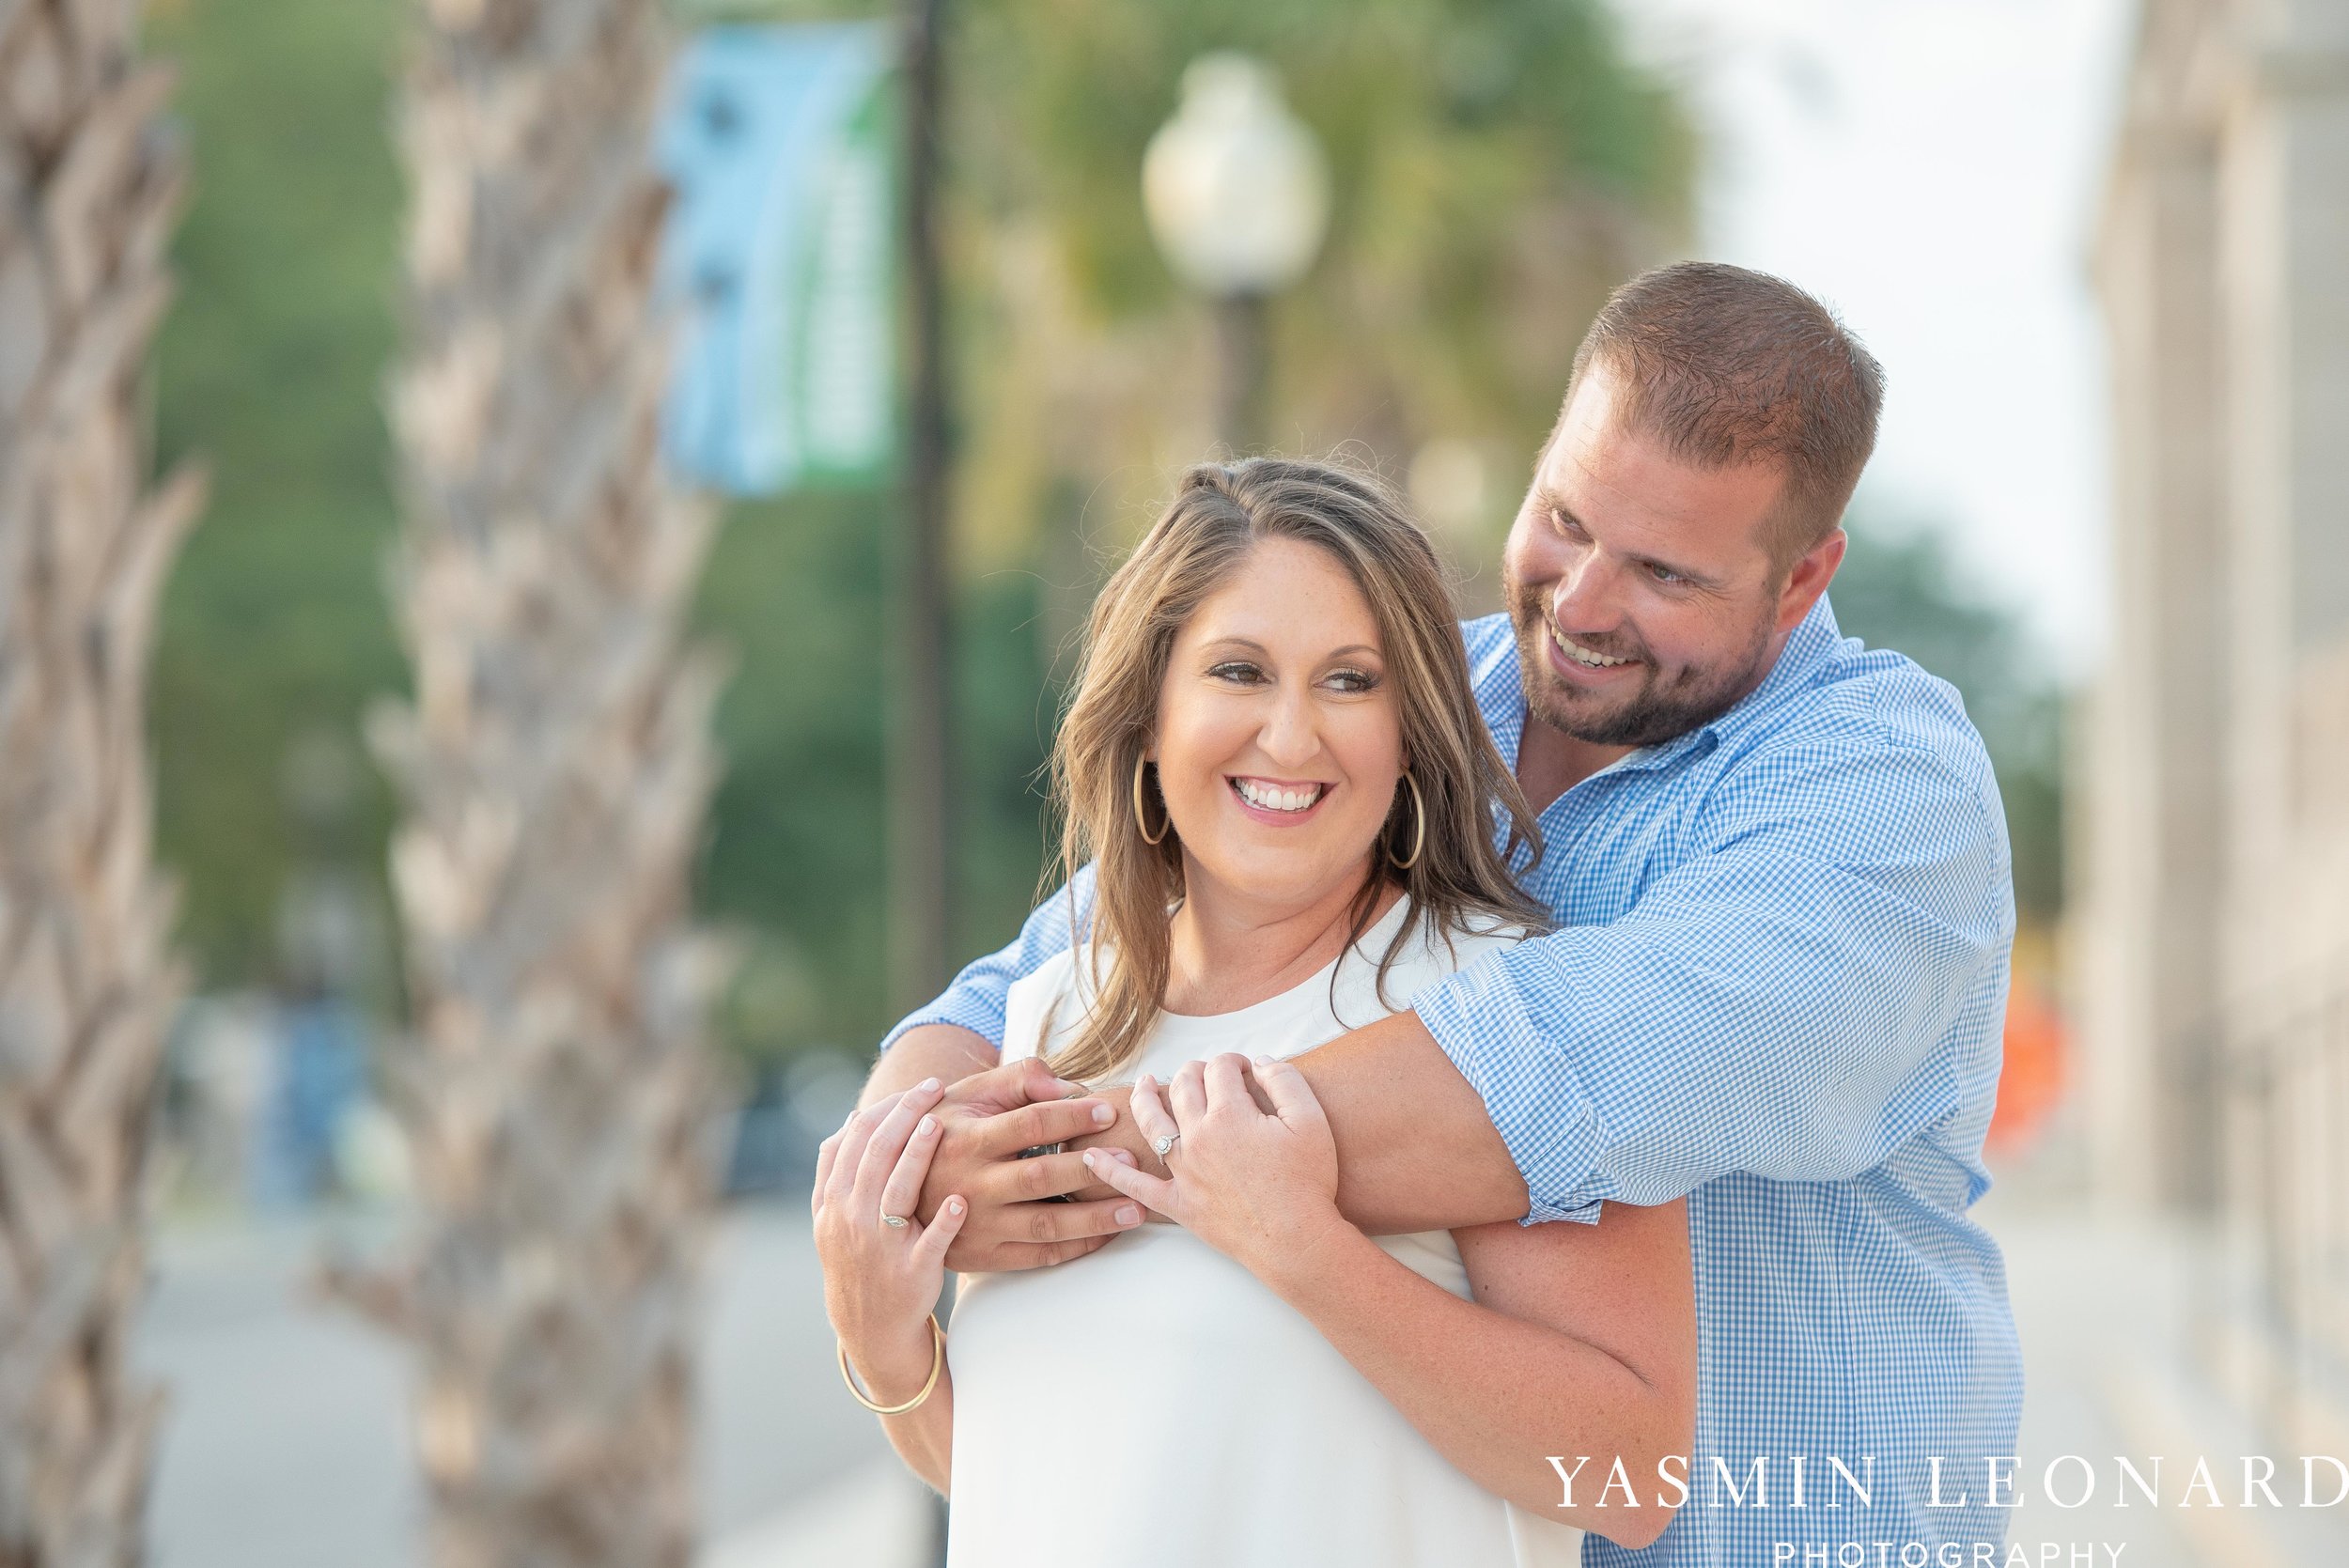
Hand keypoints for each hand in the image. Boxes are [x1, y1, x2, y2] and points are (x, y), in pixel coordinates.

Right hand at [813, 1080, 962, 1402]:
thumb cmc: (857, 1258)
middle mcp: (852, 1219)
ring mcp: (880, 1247)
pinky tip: (960, 1200)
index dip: (886, 1108)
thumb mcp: (833, 1216)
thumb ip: (837, 1169)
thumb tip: (852, 1117)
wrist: (868, 1325)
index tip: (916, 1086)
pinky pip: (928, 1243)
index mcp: (835, 1200)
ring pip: (896, 1192)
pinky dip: (943, 1221)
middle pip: (875, 1155)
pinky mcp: (911, 1273)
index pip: (856, 1140)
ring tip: (939, 1125)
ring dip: (916, 1156)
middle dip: (904, 1115)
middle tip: (934, 1088)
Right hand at [913, 1056, 1144, 1271]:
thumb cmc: (945, 1129)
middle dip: (1091, 1170)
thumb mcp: (969, 1095)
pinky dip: (1075, 1248)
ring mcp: (976, 1225)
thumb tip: (1069, 1087)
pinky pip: (1037, 1255)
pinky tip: (1107, 1234)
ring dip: (1094, 1218)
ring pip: (1044, 1224)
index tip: (1108, 1110)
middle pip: (1040, 1177)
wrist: (893, 1189)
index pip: (1029, 1124)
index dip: (1071, 1116)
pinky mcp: (983, 1256)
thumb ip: (1020, 1080)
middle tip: (1131, 1162)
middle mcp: (970, 1185)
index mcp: (966, 1139)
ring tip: (1135, 1208)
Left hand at [1084, 1053, 1346, 1278]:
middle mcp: (1198, 1137)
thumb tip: (1262, 1061)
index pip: (1221, 1068)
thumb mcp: (1310, 1119)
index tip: (1247, 1070)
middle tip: (1208, 1072)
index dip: (1235, 1061)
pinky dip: (1110, 1171)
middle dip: (1196, 1071)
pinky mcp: (1177, 1203)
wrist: (1295, 1240)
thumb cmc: (1307, 1181)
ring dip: (1145, 1098)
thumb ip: (1285, 1080)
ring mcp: (1183, 1171)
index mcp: (1229, 1113)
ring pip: (1152, 1123)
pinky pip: (1134, 1185)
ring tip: (1144, 1083)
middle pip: (1185, 1087)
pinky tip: (1092, 1157)